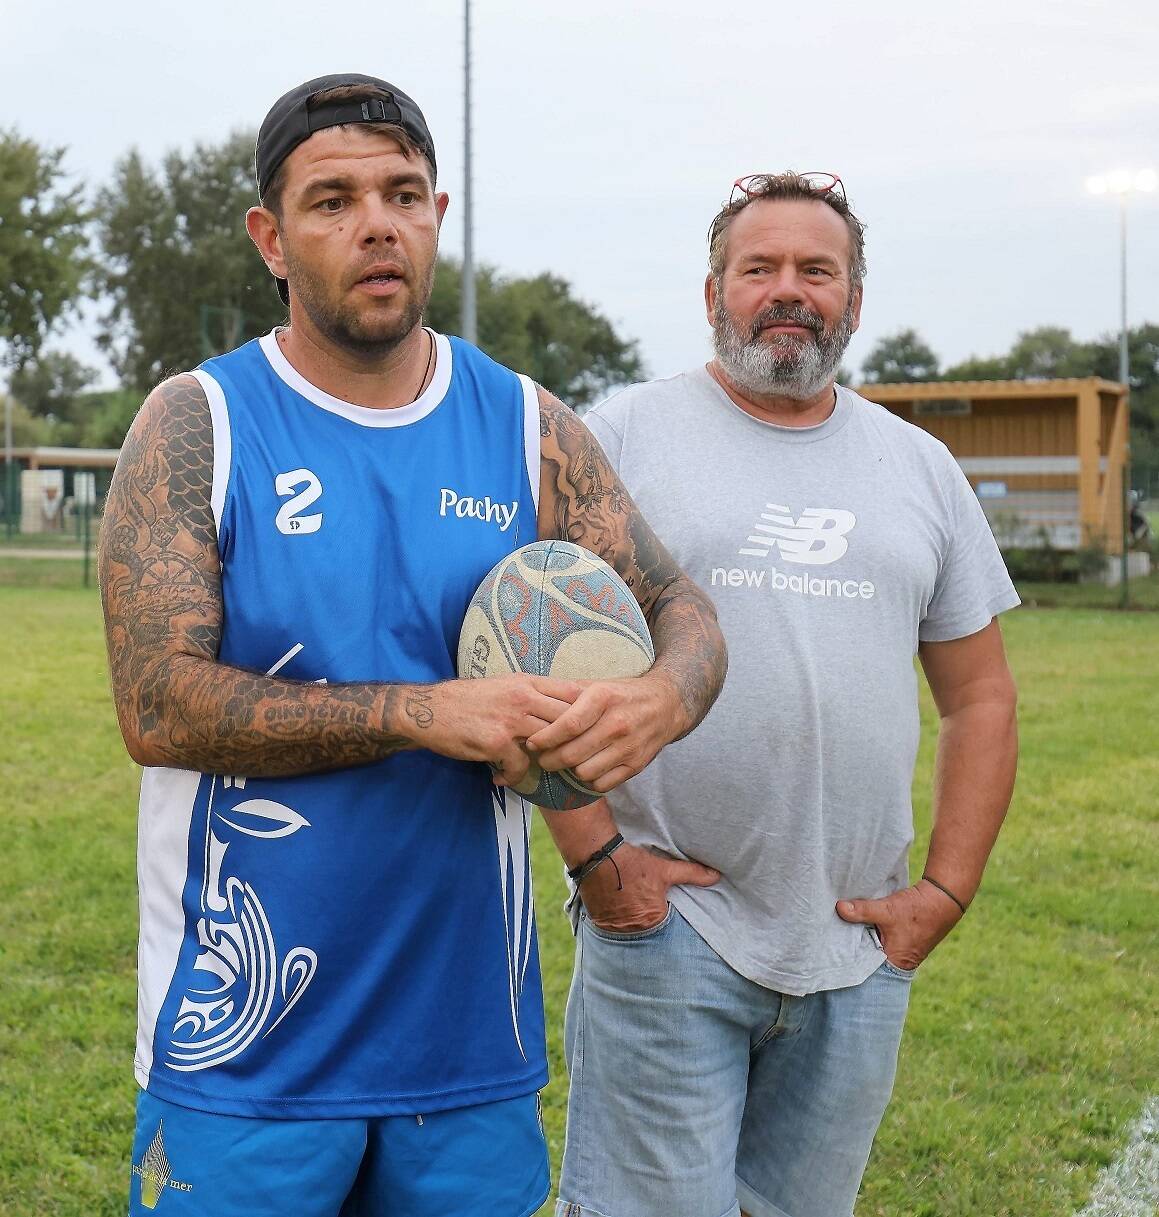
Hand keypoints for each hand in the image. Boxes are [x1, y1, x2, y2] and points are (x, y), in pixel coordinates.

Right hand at [414, 675, 579, 787]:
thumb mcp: (503, 685)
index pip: (574, 692)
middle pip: (569, 719)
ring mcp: (511, 719)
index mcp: (527, 682)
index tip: (587, 729)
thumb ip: (532, 694)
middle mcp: (523, 696)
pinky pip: (521, 765)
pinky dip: (514, 776)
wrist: (427, 710)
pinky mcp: (496, 742)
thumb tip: (563, 709)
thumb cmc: (466, 700)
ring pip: (550, 744)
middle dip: (574, 742)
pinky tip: (502, 777)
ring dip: (548, 762)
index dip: (587, 712)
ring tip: (541, 770)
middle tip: (571, 758)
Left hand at [522, 673, 681, 792]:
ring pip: (584, 772)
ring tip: (565, 761)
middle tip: (542, 758)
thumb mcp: (598, 685)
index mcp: (604, 698)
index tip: (532, 743)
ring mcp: (629, 747)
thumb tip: (535, 702)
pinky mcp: (636, 765)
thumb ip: (568, 694)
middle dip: (549, 760)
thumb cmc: (624, 694)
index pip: (568, 725)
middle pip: (572, 753)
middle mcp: (617, 723)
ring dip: (569, 770)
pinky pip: (601, 784)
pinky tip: (586, 767)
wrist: (666, 705)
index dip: (545, 738)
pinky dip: (589, 779)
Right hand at [579, 840, 718, 933]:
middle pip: (646, 928)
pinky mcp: (599, 922)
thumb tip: (716, 876)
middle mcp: (634, 929)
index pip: (665, 924)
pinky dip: (614, 919)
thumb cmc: (633, 865)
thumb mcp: (664, 869)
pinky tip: (614, 906)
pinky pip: (611, 927)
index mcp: (653, 920)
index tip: (657, 903)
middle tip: (641, 903)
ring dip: (629, 920)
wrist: (598, 858)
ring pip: (628, 929)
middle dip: (645, 919)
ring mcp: (615, 928)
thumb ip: (691, 874)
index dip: (663, 913)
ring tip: (628, 904)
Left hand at [835, 880, 963, 971]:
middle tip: (827, 943)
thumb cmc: (918, 911)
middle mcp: (897, 963)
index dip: (848, 963)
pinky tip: (853, 927)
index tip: (829, 955)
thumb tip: (839, 908)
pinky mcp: (898, 941)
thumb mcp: (887, 910)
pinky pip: (877, 942)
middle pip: (866, 961)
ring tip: (836, 934)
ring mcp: (898, 953)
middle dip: (850, 952)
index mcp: (895, 964)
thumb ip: (863, 910)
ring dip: (859, 942)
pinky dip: (868, 936)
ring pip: (871, 950)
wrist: (943, 899)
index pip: (865, 970)